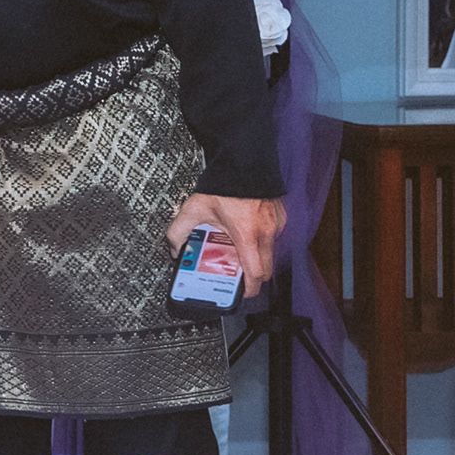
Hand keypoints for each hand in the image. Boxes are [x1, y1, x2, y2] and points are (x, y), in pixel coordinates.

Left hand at [168, 193, 284, 296]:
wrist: (242, 161)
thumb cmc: (224, 184)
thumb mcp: (193, 209)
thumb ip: (178, 232)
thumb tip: (174, 249)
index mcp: (247, 235)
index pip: (256, 274)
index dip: (250, 289)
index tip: (242, 293)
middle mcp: (265, 232)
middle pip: (266, 269)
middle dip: (252, 276)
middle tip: (237, 275)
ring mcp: (275, 224)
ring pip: (270, 253)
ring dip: (256, 257)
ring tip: (238, 253)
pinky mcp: (280, 217)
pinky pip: (273, 237)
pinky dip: (261, 241)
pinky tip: (246, 233)